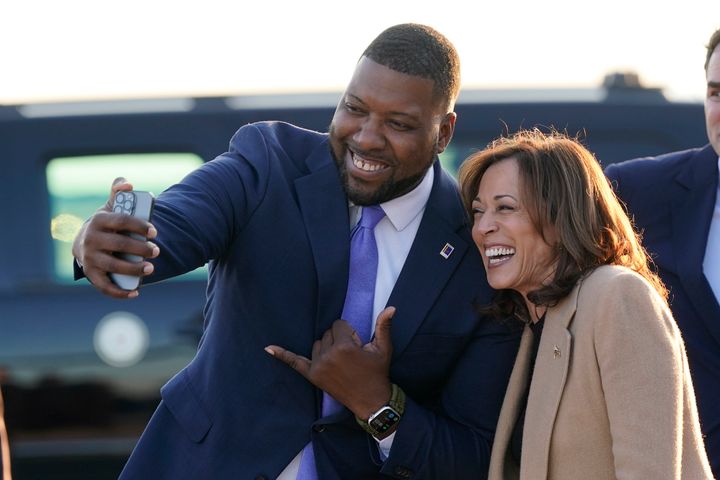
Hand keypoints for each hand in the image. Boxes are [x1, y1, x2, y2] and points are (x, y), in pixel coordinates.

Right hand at [72, 177, 158, 298]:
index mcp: (99, 220)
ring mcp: (90, 258)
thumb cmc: (106, 225)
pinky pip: (105, 286)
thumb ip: (119, 193)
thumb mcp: (111, 207)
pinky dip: (120, 292)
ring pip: (113, 265)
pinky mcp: (91, 274)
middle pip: (119, 244)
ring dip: (133, 269)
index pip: (121, 221)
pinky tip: (136, 292)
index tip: (154, 231)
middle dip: (140, 249)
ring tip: (151, 268)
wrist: (84, 243)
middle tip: (157, 251)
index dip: (139, 226)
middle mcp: (91, 239)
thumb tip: (127, 183)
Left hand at [265, 306, 395, 419]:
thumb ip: (383, 326)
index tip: (359, 346)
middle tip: (352, 356)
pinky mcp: (312, 375)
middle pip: (327, 333)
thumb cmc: (378, 372)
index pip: (339, 324)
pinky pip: (294, 362)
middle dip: (339, 339)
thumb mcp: (384, 348)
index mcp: (345, 346)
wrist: (371, 401)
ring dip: (327, 347)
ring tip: (341, 361)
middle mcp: (329, 355)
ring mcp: (318, 366)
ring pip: (317, 343)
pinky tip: (268, 348)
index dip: (350, 333)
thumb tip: (391, 308)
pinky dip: (282, 355)